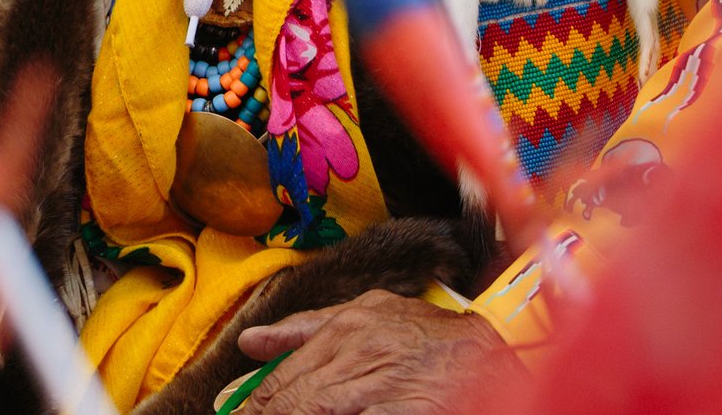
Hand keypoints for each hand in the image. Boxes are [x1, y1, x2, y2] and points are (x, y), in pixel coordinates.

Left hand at [236, 291, 522, 414]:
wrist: (492, 352)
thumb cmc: (424, 338)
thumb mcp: (363, 317)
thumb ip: (306, 328)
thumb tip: (250, 342)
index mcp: (348, 327)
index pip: (285, 376)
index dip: (253, 402)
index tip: (229, 412)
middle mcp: (362, 353)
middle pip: (296, 401)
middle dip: (266, 414)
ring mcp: (385, 387)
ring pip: (319, 409)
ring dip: (293, 414)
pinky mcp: (409, 410)